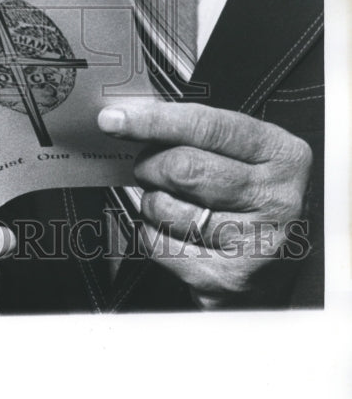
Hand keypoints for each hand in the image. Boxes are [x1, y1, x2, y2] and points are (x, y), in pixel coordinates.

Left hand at [98, 99, 312, 308]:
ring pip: (166, 208)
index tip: (115, 118)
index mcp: (282, 154)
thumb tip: (132, 118)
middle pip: (183, 168)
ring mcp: (256, 243)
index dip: (155, 120)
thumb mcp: (245, 154)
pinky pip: (159, 244)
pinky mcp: (229, 280)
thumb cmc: (251, 198)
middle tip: (150, 168)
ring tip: (172, 204)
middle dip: (150, 165)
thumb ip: (199, 133)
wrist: (283, 266)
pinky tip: (175, 233)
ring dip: (152, 202)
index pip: (208, 127)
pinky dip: (153, 233)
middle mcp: (277, 198)